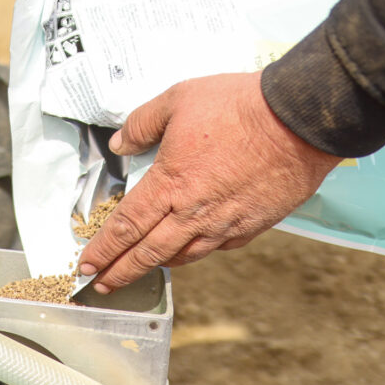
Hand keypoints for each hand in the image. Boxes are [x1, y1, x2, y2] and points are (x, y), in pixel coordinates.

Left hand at [77, 72, 341, 290]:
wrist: (297, 122)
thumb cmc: (239, 106)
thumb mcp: (178, 99)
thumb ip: (143, 123)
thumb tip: (121, 143)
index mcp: (169, 183)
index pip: (126, 226)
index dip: (103, 249)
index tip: (86, 264)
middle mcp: (193, 213)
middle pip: (148, 253)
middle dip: (120, 273)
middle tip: (101, 285)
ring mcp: (224, 224)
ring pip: (182, 256)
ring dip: (157, 267)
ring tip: (140, 272)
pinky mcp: (252, 226)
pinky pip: (216, 248)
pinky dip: (196, 254)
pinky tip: (189, 252)